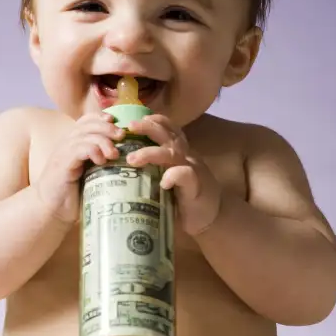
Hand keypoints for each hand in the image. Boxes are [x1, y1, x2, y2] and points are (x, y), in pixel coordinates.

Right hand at [35, 112, 123, 223]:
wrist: (51, 209)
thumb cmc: (72, 194)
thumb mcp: (90, 175)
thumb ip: (102, 164)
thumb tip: (128, 162)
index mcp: (73, 143)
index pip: (87, 121)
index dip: (102, 118)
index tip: (118, 123)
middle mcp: (67, 144)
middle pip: (88, 124)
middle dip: (107, 127)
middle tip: (122, 135)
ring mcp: (63, 152)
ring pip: (85, 135)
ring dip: (103, 141)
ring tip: (114, 154)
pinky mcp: (62, 163)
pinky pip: (79, 149)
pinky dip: (93, 151)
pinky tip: (101, 161)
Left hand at [127, 115, 221, 236]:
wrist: (213, 216)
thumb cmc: (184, 200)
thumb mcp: (167, 180)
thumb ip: (152, 171)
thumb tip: (122, 166)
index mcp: (179, 153)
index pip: (169, 130)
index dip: (154, 121)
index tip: (134, 119)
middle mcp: (186, 157)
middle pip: (168, 135)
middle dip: (147, 127)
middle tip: (128, 127)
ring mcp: (193, 170)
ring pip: (172, 153)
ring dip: (151, 153)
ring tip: (132, 158)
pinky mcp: (197, 186)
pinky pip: (186, 175)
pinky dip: (174, 176)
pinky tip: (164, 182)